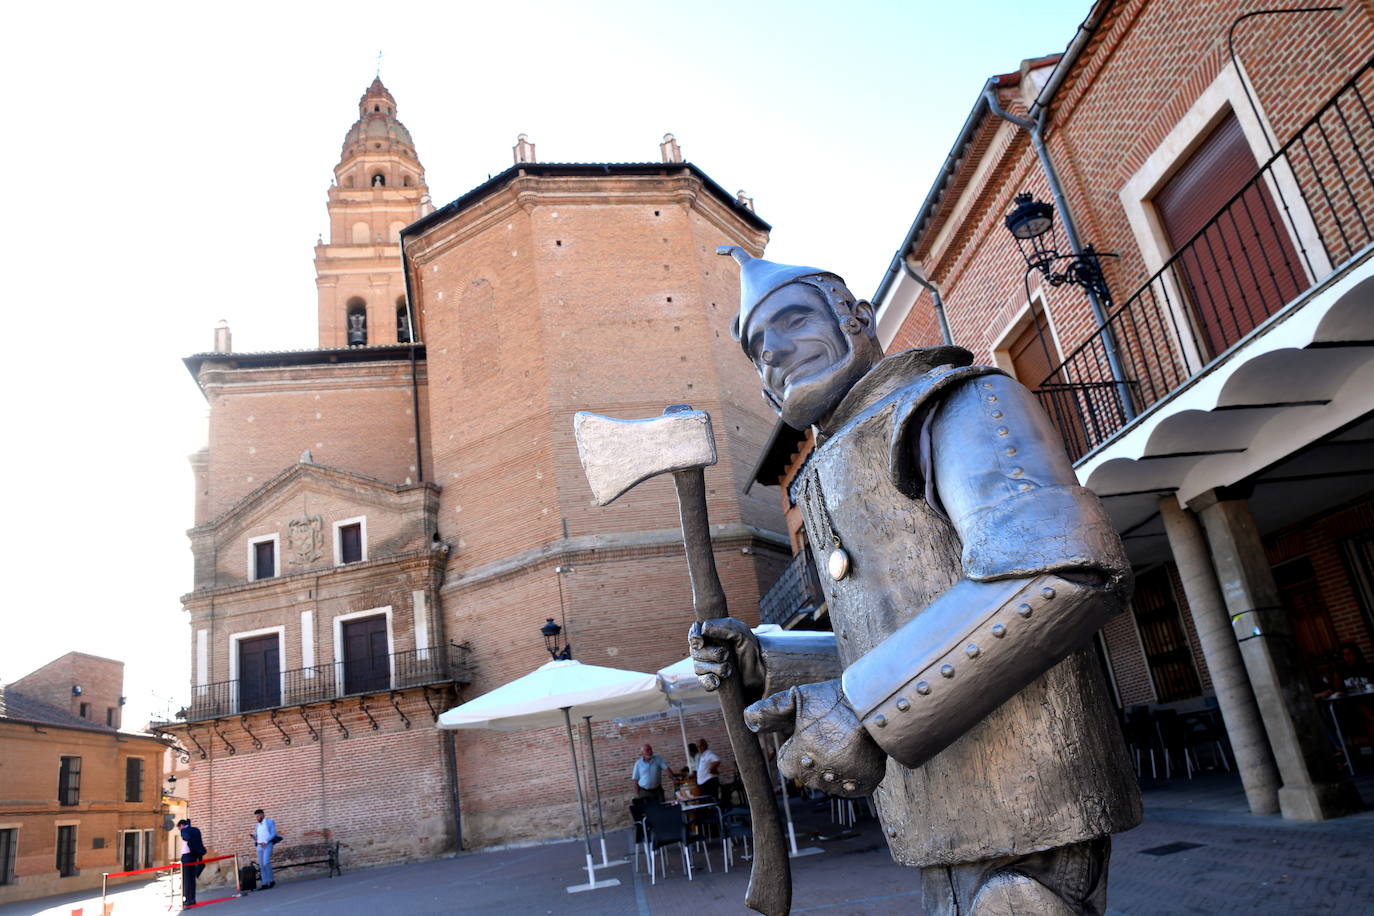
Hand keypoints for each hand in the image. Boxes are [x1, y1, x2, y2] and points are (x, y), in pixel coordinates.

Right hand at [688, 617, 763, 693]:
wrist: (761, 668)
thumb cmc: (750, 646)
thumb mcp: (741, 632)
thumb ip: (724, 627)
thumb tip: (704, 628)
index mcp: (711, 633)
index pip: (694, 632)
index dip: (694, 636)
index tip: (700, 642)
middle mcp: (706, 649)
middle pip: (695, 651)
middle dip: (709, 653)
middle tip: (725, 655)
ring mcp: (707, 665)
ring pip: (698, 667)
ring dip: (712, 668)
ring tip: (728, 669)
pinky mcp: (712, 680)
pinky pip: (703, 682)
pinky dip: (709, 682)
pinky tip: (717, 682)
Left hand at [744, 678, 885, 797]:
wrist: (876, 702)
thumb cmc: (833, 700)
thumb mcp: (799, 698)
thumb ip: (770, 711)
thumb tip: (747, 719)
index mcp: (801, 754)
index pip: (786, 765)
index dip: (794, 749)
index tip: (806, 735)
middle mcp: (822, 771)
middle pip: (806, 775)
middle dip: (812, 759)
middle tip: (827, 736)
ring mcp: (845, 780)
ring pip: (828, 783)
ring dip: (831, 769)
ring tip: (842, 744)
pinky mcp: (865, 784)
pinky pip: (849, 788)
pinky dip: (850, 776)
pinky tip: (854, 756)